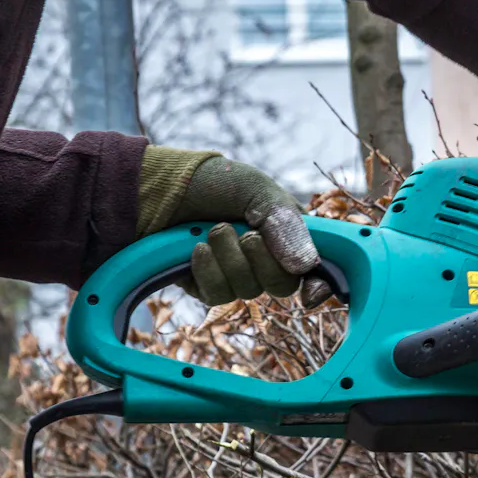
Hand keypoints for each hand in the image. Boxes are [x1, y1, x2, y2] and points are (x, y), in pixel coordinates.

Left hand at [135, 147, 329, 306]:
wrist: (158, 189)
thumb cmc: (212, 182)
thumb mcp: (257, 190)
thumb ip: (287, 224)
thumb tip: (307, 266)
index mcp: (288, 235)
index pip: (315, 269)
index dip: (319, 284)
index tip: (312, 292)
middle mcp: (266, 259)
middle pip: (283, 286)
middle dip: (263, 261)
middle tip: (246, 235)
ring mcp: (237, 275)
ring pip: (249, 291)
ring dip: (229, 259)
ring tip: (212, 231)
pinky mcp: (207, 286)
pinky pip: (218, 295)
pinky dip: (207, 270)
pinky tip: (196, 249)